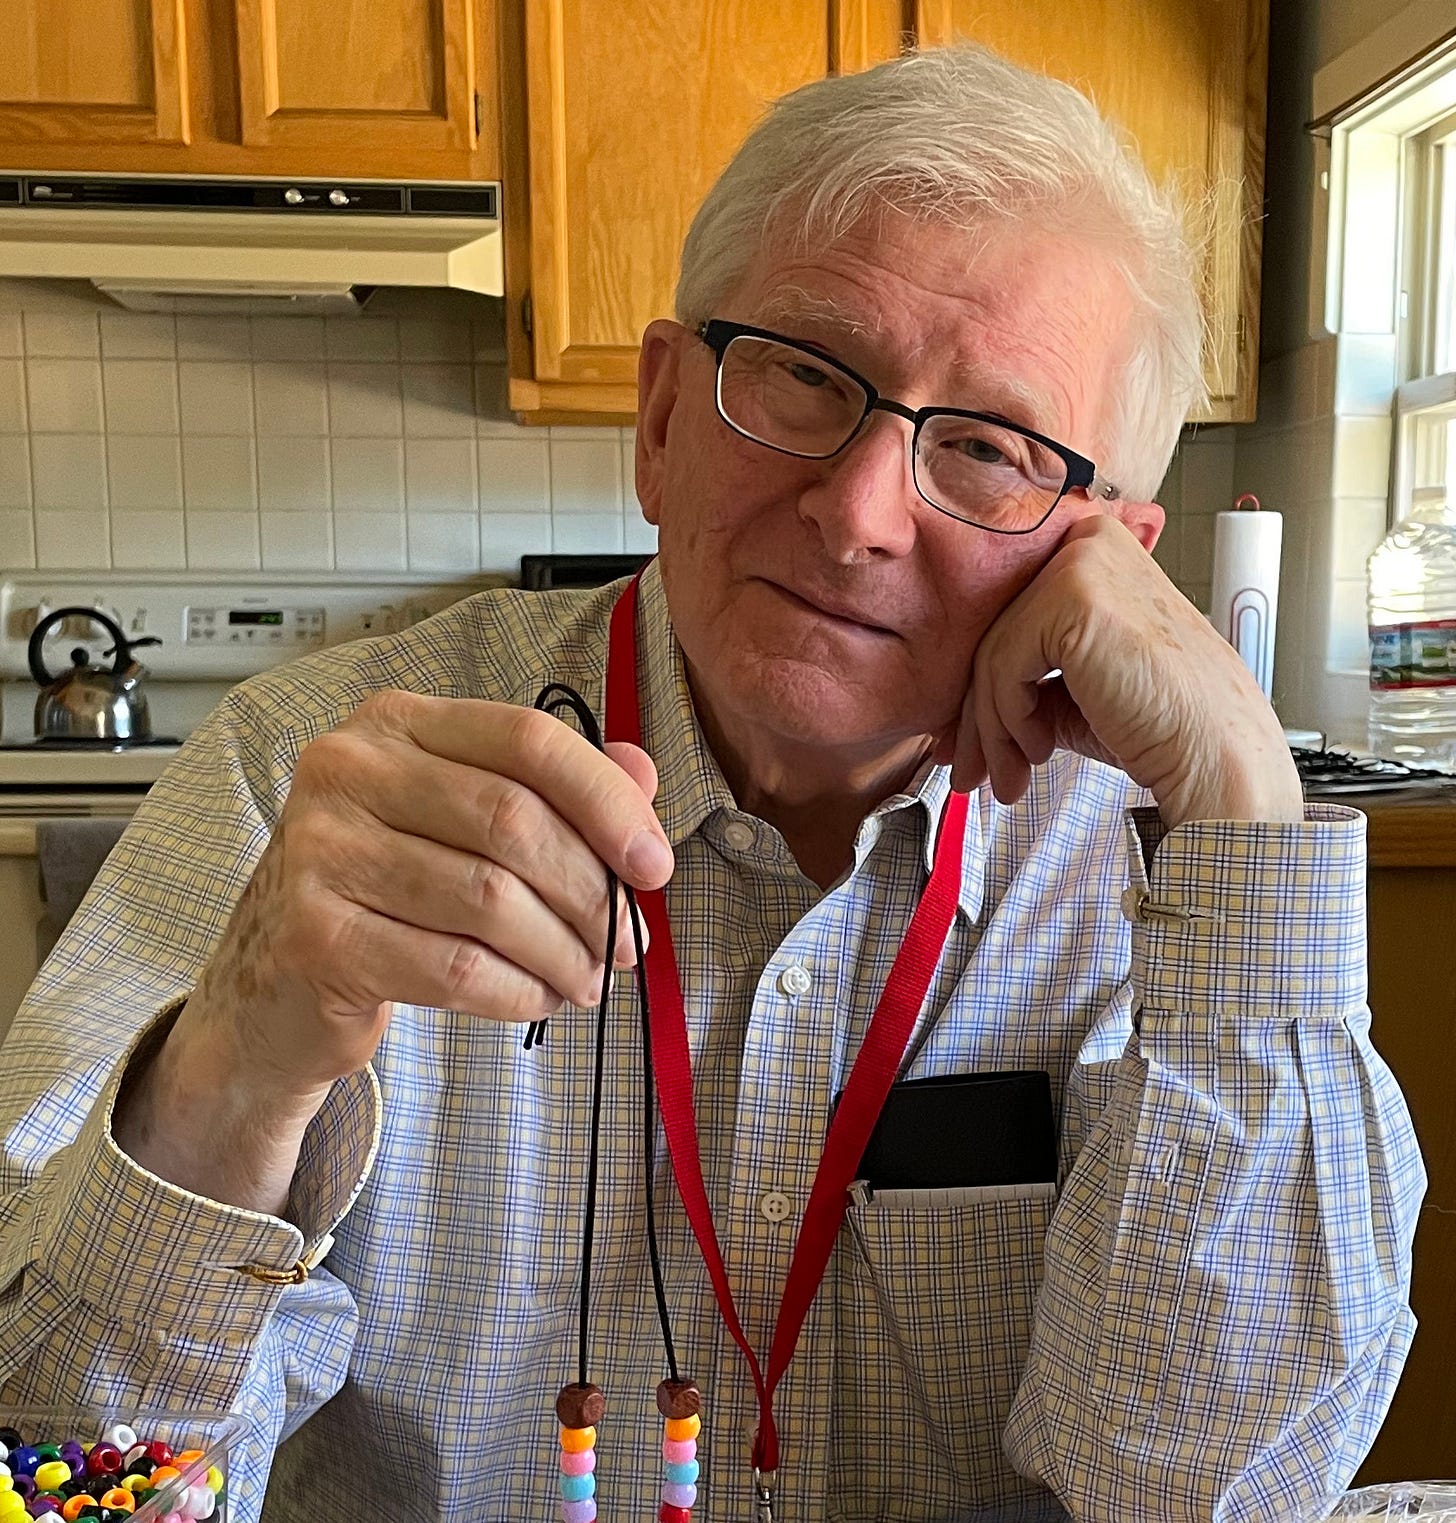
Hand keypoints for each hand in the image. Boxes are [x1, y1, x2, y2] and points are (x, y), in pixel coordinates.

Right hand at [114, 692, 672, 1211]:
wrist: (274, 984)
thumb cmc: (383, 889)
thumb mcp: (463, 822)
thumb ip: (555, 790)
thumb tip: (642, 773)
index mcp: (395, 722)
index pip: (528, 739)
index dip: (607, 802)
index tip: (654, 864)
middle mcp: (347, 770)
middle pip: (514, 822)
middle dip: (592, 892)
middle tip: (627, 942)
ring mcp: (320, 850)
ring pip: (490, 900)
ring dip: (561, 952)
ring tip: (585, 977)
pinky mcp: (316, 934)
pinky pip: (454, 966)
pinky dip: (516, 990)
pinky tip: (536, 998)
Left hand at [947, 515, 1302, 827]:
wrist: (1214, 756)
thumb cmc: (1163, 727)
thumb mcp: (1079, 690)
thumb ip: (1026, 678)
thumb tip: (964, 715)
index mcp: (1097, 553)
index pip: (1016, 619)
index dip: (988, 689)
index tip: (975, 747)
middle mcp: (1089, 543)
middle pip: (999, 636)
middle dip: (981, 718)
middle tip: (973, 773)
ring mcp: (1082, 564)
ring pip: (993, 656)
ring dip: (992, 731)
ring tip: (1008, 780)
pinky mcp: (1072, 598)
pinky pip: (1003, 666)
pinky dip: (1008, 719)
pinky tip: (1038, 750)